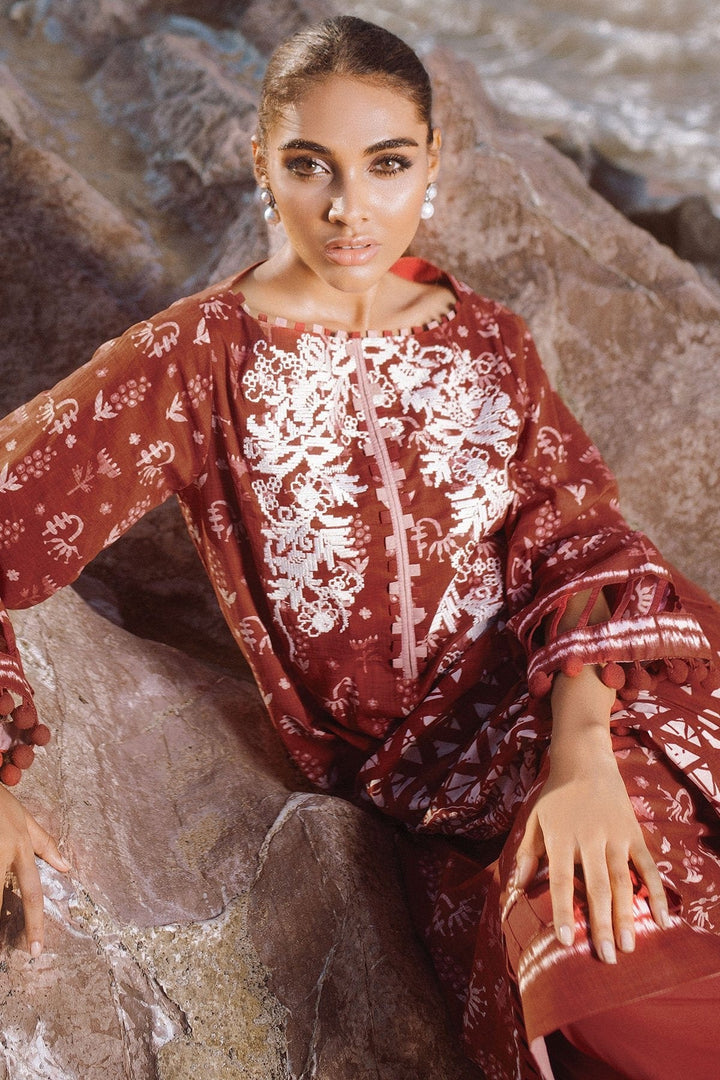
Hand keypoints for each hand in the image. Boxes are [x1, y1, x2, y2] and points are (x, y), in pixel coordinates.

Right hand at [0, 785, 70, 956]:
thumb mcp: (24, 818)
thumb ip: (45, 844)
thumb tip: (67, 867)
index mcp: (19, 849)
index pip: (32, 892)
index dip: (34, 923)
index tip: (35, 950)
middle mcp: (1, 854)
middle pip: (0, 899)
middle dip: (1, 927)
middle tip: (12, 952)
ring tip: (0, 937)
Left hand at [513, 736, 670, 963]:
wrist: (585, 762)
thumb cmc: (556, 796)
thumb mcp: (535, 819)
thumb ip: (528, 853)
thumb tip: (517, 888)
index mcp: (561, 838)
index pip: (562, 880)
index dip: (563, 910)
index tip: (566, 940)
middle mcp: (589, 839)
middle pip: (596, 887)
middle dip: (601, 924)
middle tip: (607, 957)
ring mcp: (615, 837)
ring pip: (623, 881)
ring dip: (627, 915)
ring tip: (630, 946)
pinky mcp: (634, 834)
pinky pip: (648, 866)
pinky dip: (657, 892)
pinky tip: (663, 919)